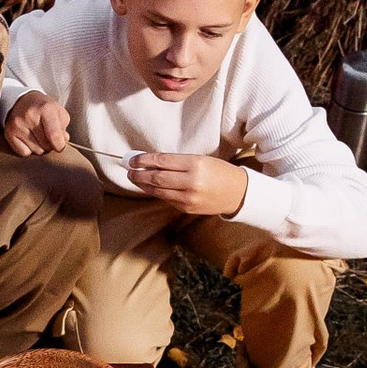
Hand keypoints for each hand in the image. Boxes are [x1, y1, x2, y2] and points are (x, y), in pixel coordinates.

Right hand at [2, 92, 71, 158]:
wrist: (23, 101)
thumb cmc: (45, 109)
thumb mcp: (60, 113)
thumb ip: (63, 130)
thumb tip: (60, 145)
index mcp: (46, 108)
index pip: (54, 136)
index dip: (60, 145)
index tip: (60, 144)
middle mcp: (29, 115)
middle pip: (46, 146)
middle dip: (50, 145)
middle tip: (47, 135)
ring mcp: (17, 124)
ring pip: (36, 151)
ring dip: (40, 147)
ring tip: (38, 135)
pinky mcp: (9, 133)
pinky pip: (24, 153)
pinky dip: (28, 150)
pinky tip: (28, 139)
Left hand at [127, 151, 249, 218]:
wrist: (237, 193)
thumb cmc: (219, 172)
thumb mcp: (201, 159)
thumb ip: (177, 161)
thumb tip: (151, 161)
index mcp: (195, 164)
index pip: (162, 161)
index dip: (144, 160)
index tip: (133, 159)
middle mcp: (191, 182)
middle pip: (157, 177)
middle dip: (139, 174)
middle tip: (129, 170)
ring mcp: (188, 197)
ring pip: (158, 190)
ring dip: (143, 184)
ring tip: (134, 178)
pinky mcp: (186, 208)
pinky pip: (166, 199)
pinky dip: (155, 192)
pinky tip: (149, 187)